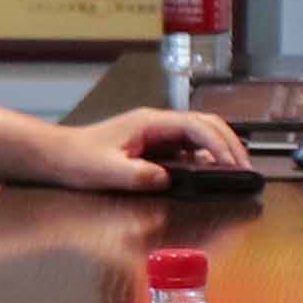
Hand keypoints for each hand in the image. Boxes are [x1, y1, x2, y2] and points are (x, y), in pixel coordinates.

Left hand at [34, 106, 245, 193]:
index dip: (218, 144)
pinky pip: (187, 148)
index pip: (195, 126)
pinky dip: (206, 158)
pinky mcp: (154, 146)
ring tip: (236, 170)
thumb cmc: (79, 159)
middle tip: (245, 167)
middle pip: (205, 124)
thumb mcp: (108, 171)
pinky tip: (211, 173)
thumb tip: (168, 179)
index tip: (232, 164)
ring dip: (220, 149)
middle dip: (229, 143)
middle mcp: (157, 124)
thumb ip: (139, 175)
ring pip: (199, 134)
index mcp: (150, 123)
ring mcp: (157, 133)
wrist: (57, 156)